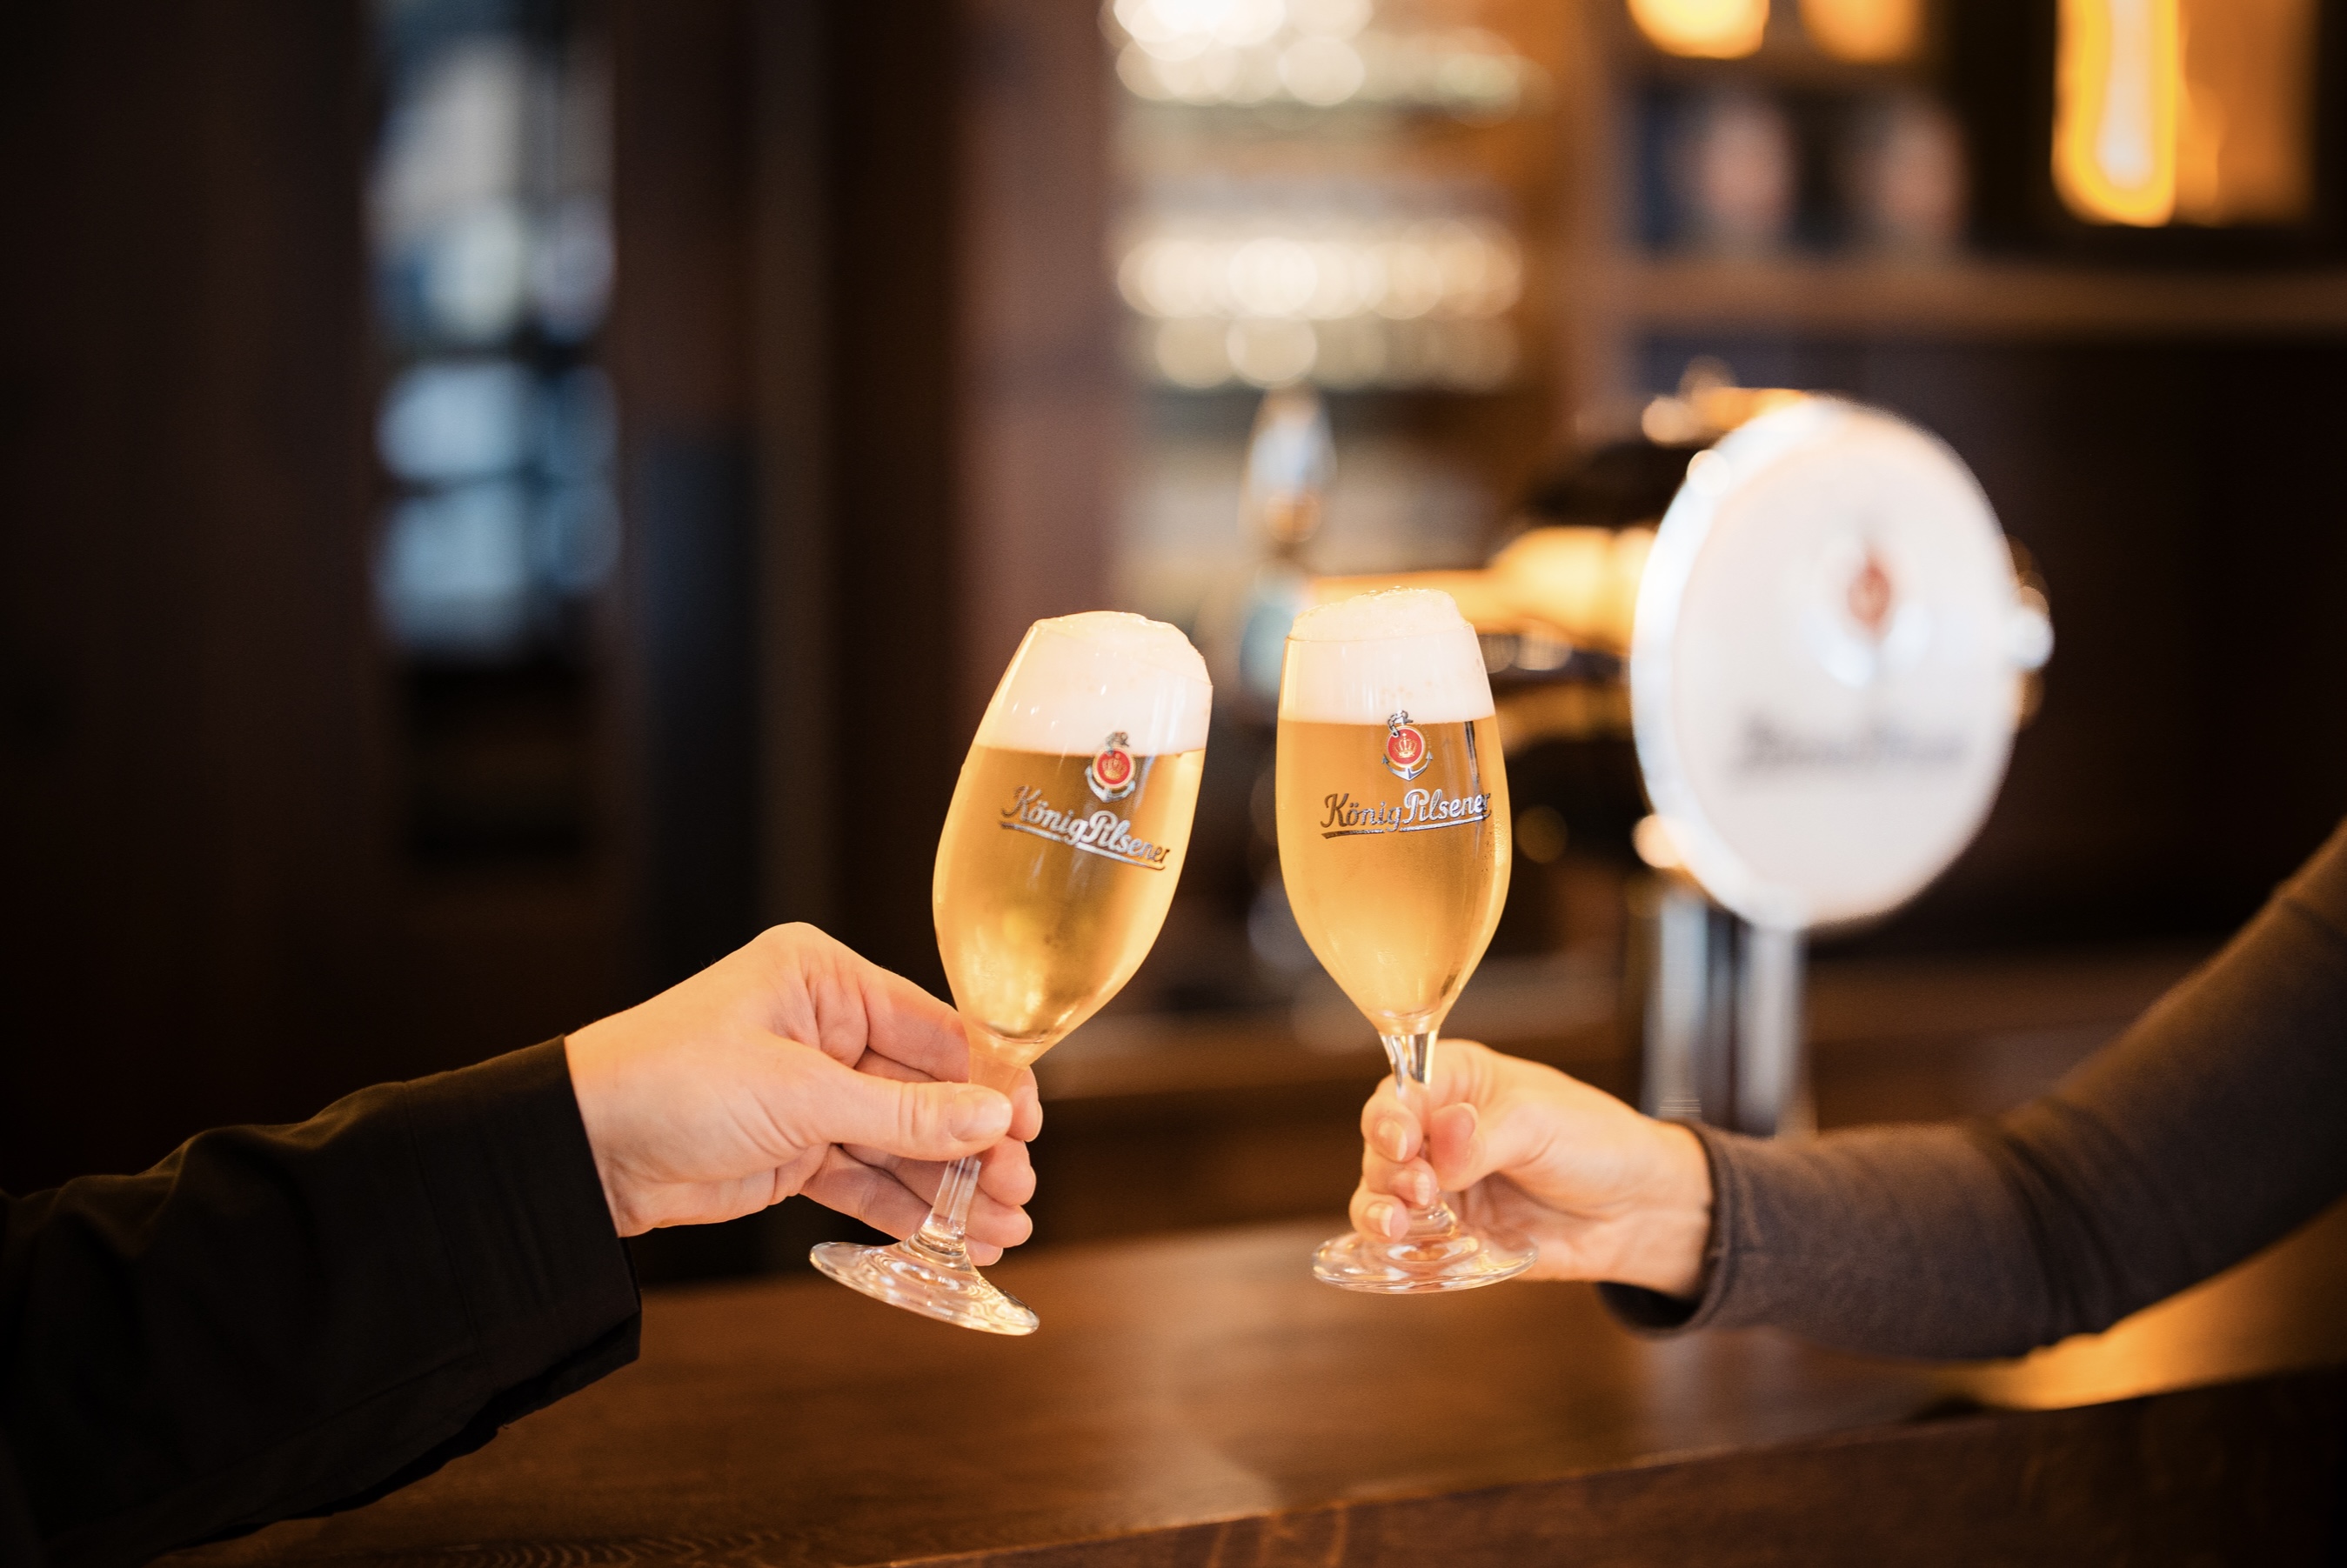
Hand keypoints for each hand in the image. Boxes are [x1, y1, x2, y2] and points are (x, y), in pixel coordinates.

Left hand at [564, 924, 1041, 1258]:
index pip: (934, 1027)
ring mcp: (812, 1092)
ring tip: (1006, 1227)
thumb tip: (993, 1119)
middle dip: (977, 1144)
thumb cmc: (670, 1084)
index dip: (989, 1078)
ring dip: (952, 1186)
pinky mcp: (795, 1150)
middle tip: (1022, 1187)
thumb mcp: (799, 1095)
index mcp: (824, 979)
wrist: (582, 1151)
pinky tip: (956, 1237)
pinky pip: (869, 1178)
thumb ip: (902, 1115)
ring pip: (904, 1142)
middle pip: (927, 1090)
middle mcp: (824, 1029)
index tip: (1031, 1124)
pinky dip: (909, 1209)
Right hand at [1349, 1041, 1712, 1297]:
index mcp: (1458, 1081)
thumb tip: (1439, 1141)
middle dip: (1389, 1169)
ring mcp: (1442, 1185)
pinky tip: (1404, 1250)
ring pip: (1381, 1195)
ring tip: (1398, 1225)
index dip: (1390, 1116)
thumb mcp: (1540, 1124)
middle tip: (1421, 1190)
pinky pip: (1408, 1242)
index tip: (1403, 1142)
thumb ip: (1483, 1137)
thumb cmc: (1597, 1143)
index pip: (1400, 1091)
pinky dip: (1397, 1249)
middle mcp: (1439, 1130)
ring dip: (1379, 1210)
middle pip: (1381, 1146)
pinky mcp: (1452, 1233)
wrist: (1638, 1210)